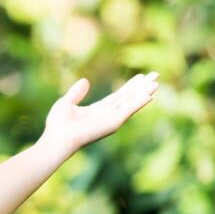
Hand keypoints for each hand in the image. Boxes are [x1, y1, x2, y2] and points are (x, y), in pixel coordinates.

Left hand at [38, 72, 159, 155]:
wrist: (58, 138)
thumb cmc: (58, 125)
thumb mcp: (66, 103)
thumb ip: (76, 92)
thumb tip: (85, 80)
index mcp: (98, 110)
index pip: (118, 96)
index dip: (130, 86)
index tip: (141, 76)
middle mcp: (107, 115)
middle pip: (128, 98)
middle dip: (141, 87)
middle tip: (155, 75)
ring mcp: (111, 119)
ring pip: (131, 103)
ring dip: (144, 93)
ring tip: (156, 83)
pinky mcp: (112, 123)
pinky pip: (128, 111)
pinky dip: (138, 103)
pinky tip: (149, 95)